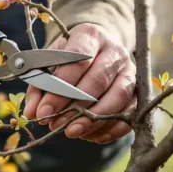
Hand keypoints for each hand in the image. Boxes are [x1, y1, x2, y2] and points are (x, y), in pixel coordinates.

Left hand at [22, 24, 135, 143]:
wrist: (99, 49)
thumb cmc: (70, 58)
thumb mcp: (50, 63)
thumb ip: (39, 86)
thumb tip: (33, 112)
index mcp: (90, 36)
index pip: (78, 60)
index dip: (60, 87)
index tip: (44, 111)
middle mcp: (114, 51)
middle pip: (98, 79)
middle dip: (75, 107)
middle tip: (56, 125)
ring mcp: (130, 70)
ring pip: (118, 96)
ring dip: (94, 119)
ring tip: (73, 132)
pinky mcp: (139, 90)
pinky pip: (131, 111)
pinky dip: (113, 127)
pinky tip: (93, 136)